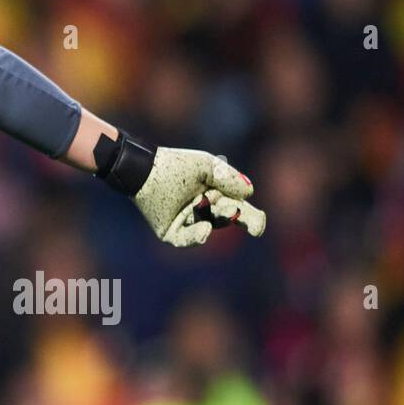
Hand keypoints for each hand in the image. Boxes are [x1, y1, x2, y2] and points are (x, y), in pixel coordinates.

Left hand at [134, 148, 266, 247]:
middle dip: (241, 219)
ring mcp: (187, 222)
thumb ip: (228, 178)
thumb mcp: (206, 166)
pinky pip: (185, 239)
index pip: (239, 209)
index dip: (252, 218)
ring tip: (220, 206)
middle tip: (251, 222)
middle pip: (228, 219)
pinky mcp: (171, 232)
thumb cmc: (175, 164)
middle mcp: (204, 211)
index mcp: (216, 195)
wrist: (143, 169)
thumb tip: (249, 192)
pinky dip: (195, 237)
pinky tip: (205, 229)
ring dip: (216, 217)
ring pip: (209, 225)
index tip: (260, 222)